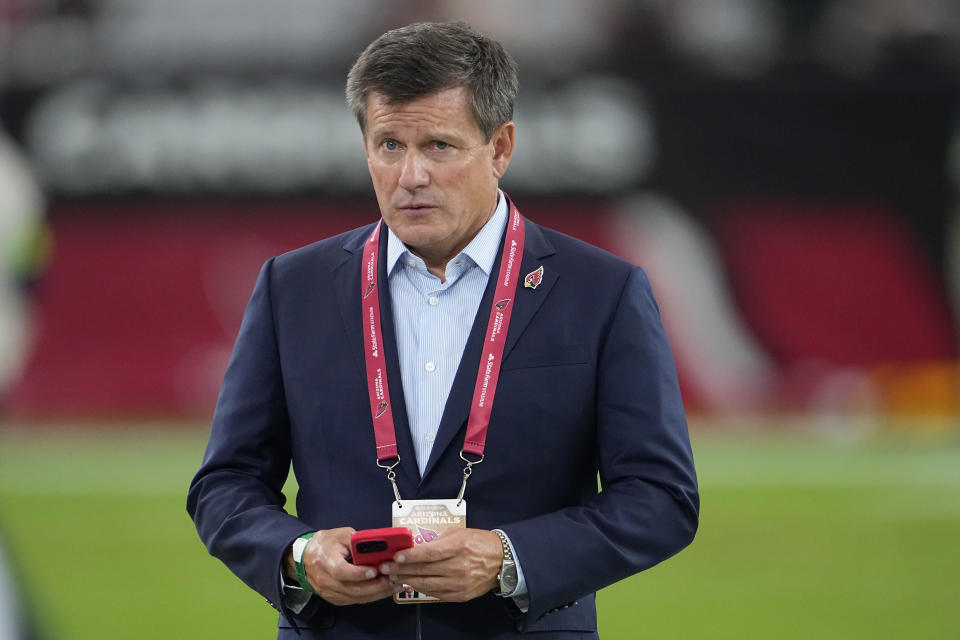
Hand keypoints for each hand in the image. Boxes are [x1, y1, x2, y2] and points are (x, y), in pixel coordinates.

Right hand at [284, 527, 393, 605]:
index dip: (360, 573)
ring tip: (393, 585)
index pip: (342, 572)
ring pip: (356, 598)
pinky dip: (371, 597)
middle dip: (376, 586)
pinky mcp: (335, 599)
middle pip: (353, 589)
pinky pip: (355, 601)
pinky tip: (383, 590)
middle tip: (393, 579)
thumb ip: (357, 540)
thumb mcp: (341, 534)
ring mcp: (330, 593)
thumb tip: (378, 544)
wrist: (305, 557)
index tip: (375, 570)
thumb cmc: (325, 544)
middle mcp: (327, 581)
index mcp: (326, 562)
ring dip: (377, 593)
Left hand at [379, 528, 502, 601]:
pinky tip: (411, 583)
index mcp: (458, 547)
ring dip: (407, 580)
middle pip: (424, 570)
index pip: (428, 554)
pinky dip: (421, 588)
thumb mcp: (458, 533)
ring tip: (394, 577)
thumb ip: (437, 541)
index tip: (395, 557)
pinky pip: (436, 593)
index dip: (409, 556)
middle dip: (401, 569)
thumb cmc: (479, 543)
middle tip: (386, 568)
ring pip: (427, 584)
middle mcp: (458, 567)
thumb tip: (416, 547)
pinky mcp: (460, 595)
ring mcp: (460, 583)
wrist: (501, 560)